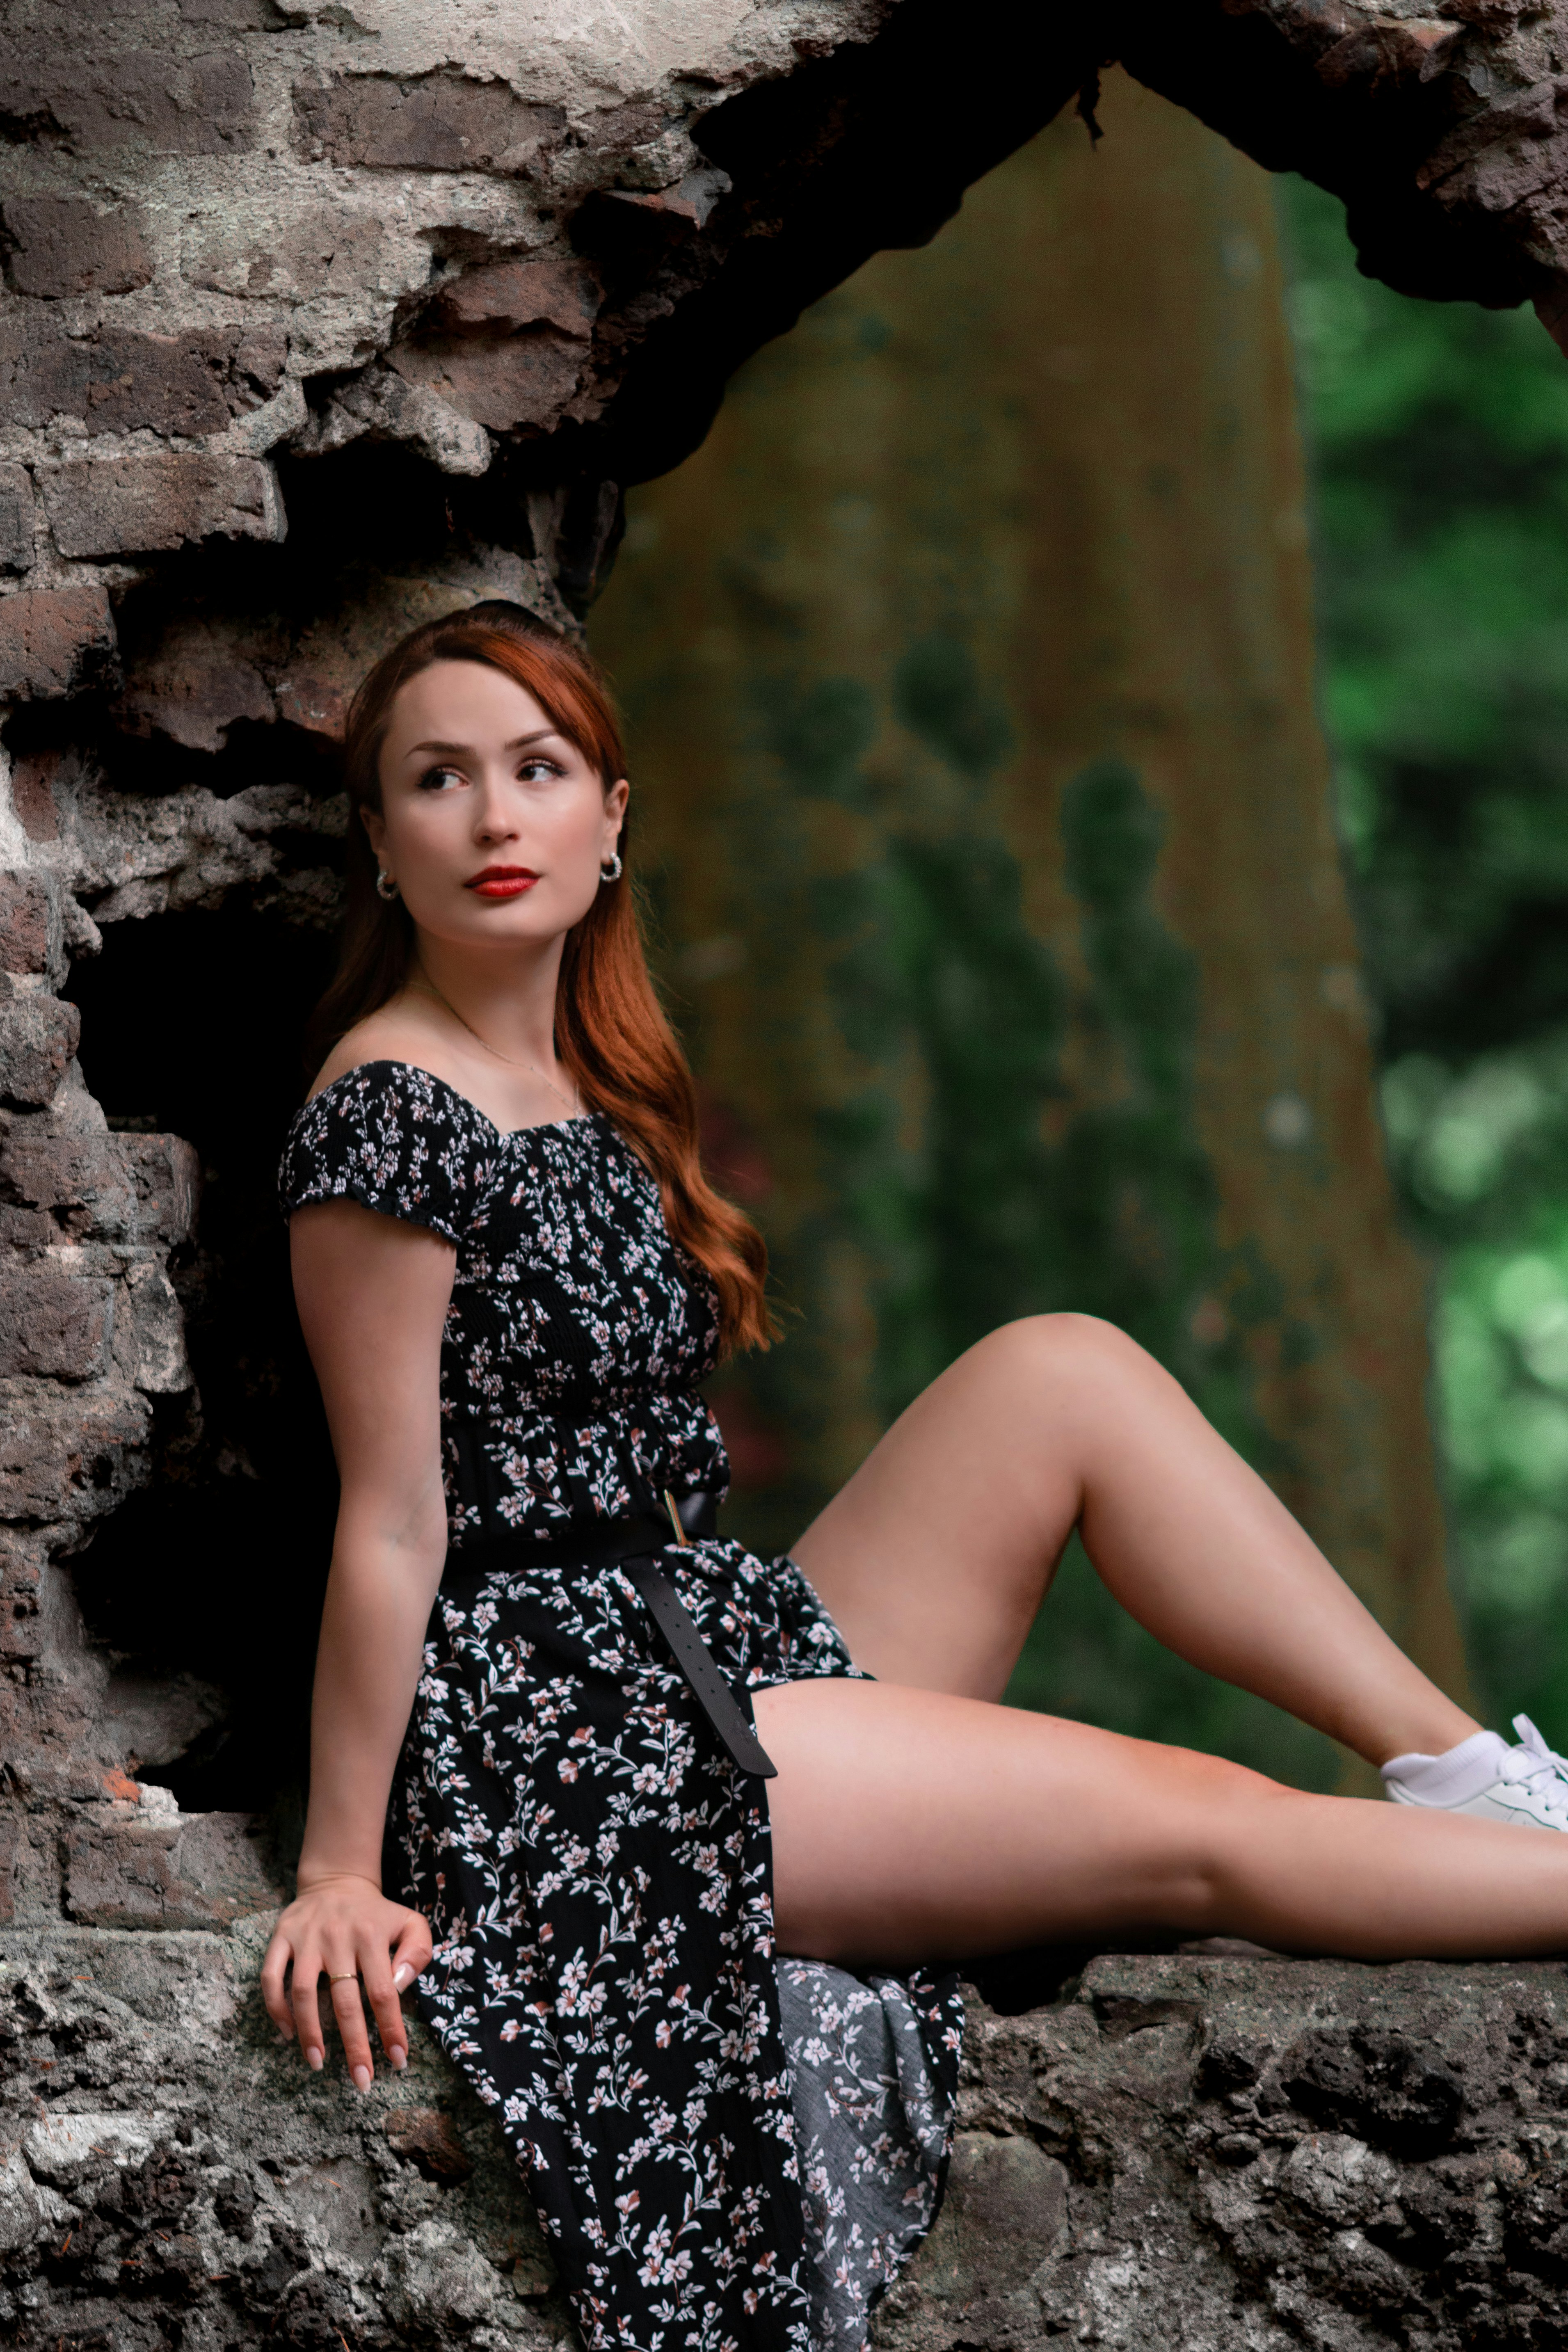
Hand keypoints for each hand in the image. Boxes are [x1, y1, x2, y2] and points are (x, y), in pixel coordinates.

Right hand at [261, 1872, 433, 2089]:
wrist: (337, 1879)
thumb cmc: (377, 1914)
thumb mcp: (410, 1922)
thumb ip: (417, 1951)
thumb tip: (400, 1986)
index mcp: (372, 1936)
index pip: (384, 1992)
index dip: (391, 2029)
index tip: (397, 2061)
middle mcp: (338, 1937)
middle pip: (345, 2001)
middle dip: (354, 2046)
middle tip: (361, 2080)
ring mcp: (307, 1939)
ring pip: (303, 1992)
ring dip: (309, 2032)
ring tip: (318, 2063)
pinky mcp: (281, 1937)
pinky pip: (271, 1977)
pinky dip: (276, 2007)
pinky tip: (287, 2032)